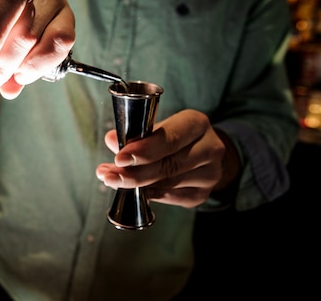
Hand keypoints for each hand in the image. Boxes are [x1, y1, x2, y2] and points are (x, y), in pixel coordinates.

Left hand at [96, 109, 238, 208]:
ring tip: (112, 181)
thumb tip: (111, 140)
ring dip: (136, 185)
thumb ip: (135, 133)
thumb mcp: (157, 126)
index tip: (120, 158)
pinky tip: (132, 192)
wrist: (202, 152)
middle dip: (134, 173)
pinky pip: (170, 197)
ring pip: (168, 183)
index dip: (144, 150)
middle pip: (169, 165)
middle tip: (110, 176)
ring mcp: (210, 174)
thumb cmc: (174, 135)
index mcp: (196, 123)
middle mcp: (210, 148)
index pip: (170, 139)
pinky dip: (149, 195)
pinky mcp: (202, 194)